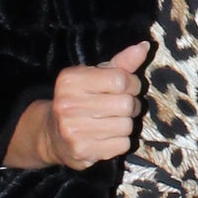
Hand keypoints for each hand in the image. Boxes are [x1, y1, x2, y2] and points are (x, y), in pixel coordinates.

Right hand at [17, 43, 148, 170]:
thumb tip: (144, 47)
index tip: (128, 87)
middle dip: (131, 105)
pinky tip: (107, 137)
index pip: (121, 80)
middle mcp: (68, 104)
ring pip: (126, 126)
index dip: (133, 84)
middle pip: (126, 104)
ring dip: (126, 124)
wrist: (53, 135)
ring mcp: (73, 130)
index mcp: (71, 80)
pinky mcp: (82, 151)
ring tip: (113, 121)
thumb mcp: (96, 76)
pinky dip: (121, 141)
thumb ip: (121, 64)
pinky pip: (122, 144)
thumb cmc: (81, 100)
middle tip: (121, 107)